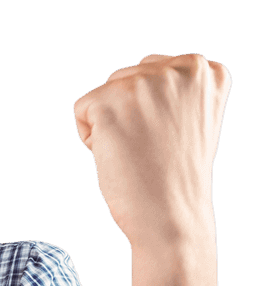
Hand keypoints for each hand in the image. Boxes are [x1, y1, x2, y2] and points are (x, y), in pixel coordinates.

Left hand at [73, 53, 230, 249]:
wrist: (171, 216)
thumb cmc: (177, 176)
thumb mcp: (193, 119)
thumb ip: (175, 90)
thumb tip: (145, 78)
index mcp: (204, 71)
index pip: (153, 70)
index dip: (152, 111)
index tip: (170, 138)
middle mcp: (177, 69)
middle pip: (125, 78)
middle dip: (128, 114)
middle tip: (152, 148)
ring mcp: (144, 82)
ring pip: (103, 94)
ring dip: (110, 124)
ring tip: (138, 152)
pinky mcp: (109, 101)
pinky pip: (82, 111)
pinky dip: (91, 138)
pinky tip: (118, 156)